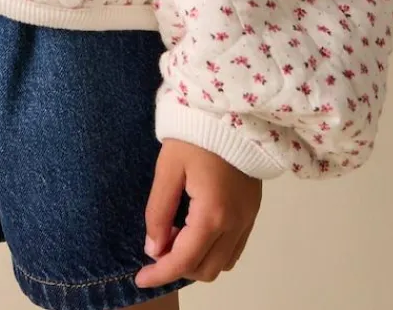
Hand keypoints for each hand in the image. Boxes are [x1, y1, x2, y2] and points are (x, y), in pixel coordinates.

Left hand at [135, 139, 262, 288]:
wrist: (231, 112)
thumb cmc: (195, 135)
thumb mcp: (167, 168)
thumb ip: (158, 210)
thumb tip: (154, 249)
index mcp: (212, 214)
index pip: (184, 260)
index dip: (160, 274)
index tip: (139, 279)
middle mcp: (235, 224)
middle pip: (206, 269)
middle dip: (178, 266)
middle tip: (158, 243)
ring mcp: (248, 219)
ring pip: (223, 263)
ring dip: (197, 261)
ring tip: (175, 234)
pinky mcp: (253, 212)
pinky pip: (234, 249)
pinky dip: (214, 251)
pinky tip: (196, 231)